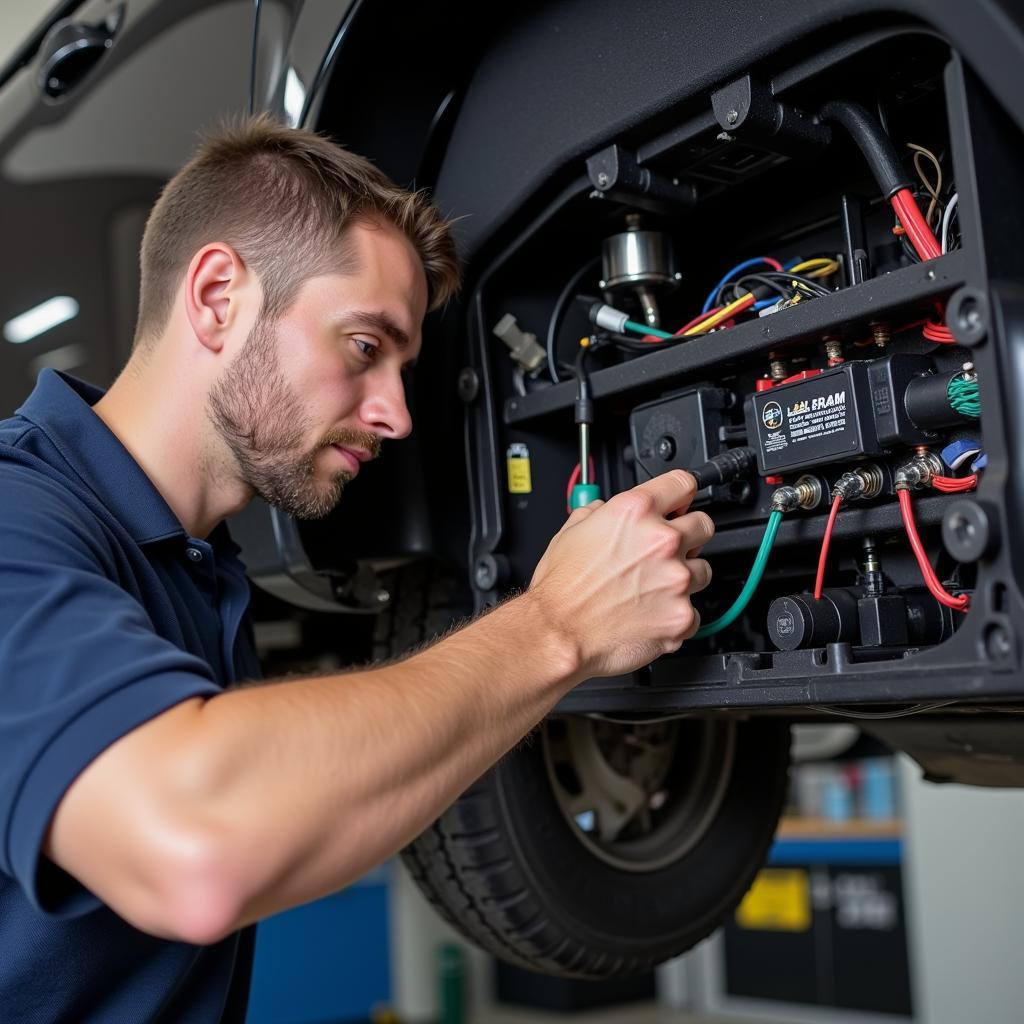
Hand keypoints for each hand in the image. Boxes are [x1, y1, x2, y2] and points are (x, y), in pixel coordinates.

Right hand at [528, 469, 713, 678]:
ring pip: (703, 569)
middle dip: (688, 535)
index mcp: (635, 512)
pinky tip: (652, 614)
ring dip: (684, 576)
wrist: (559, 634)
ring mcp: (677, 579)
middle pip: (704, 525)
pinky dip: (677, 614)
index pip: (683, 484)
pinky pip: (695, 611)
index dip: (680, 494)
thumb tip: (603, 510)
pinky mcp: (682, 615)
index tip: (681, 503)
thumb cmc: (561, 589)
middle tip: (665, 551)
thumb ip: (596, 513)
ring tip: (653, 589)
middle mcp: (662, 541)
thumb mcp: (569, 531)